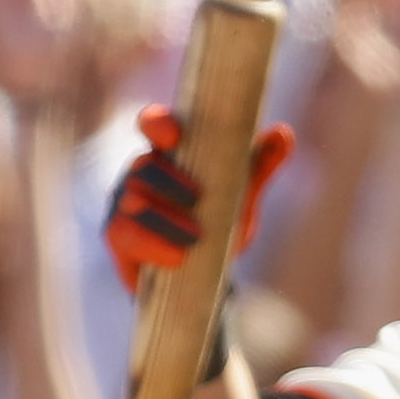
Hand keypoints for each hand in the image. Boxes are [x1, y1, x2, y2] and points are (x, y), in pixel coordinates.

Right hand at [105, 104, 296, 296]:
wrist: (203, 275)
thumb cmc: (219, 223)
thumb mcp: (242, 194)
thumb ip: (260, 165)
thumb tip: (283, 133)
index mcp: (169, 152)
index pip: (153, 123)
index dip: (158, 124)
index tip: (175, 135)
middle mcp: (140, 172)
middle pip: (143, 165)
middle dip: (170, 182)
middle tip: (199, 199)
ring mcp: (124, 202)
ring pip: (133, 199)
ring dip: (164, 219)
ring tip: (195, 238)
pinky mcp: (117, 235)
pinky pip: (125, 233)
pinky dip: (152, 244)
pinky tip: (176, 257)